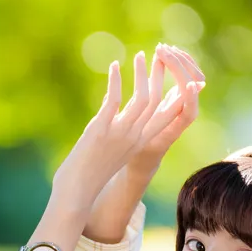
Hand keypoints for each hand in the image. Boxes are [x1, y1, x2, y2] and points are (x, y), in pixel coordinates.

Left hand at [53, 48, 204, 206]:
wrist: (75, 195)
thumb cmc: (88, 175)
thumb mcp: (110, 150)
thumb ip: (116, 132)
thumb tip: (112, 112)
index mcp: (140, 143)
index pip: (166, 114)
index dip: (174, 92)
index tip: (176, 75)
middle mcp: (135, 137)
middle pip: (158, 102)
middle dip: (161, 76)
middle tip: (161, 56)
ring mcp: (120, 134)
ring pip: (142, 98)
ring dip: (142, 73)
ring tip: (141, 56)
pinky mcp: (101, 130)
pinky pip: (114, 99)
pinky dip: (116, 80)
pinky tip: (114, 66)